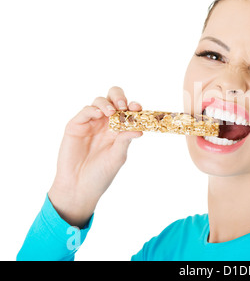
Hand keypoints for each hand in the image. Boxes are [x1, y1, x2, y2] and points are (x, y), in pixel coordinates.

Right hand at [48, 86, 141, 226]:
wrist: (79, 186)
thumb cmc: (100, 174)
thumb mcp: (117, 157)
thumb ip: (125, 140)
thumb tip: (140, 130)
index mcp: (118, 129)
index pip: (128, 111)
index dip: (133, 107)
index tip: (137, 108)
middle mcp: (105, 123)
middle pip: (113, 99)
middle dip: (119, 97)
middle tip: (123, 105)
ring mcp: (90, 123)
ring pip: (99, 102)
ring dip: (107, 103)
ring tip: (111, 112)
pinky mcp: (75, 126)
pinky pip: (85, 111)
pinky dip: (92, 109)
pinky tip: (99, 115)